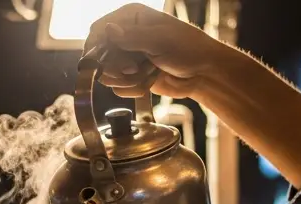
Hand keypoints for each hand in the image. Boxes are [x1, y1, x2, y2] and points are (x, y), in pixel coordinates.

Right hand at [83, 3, 225, 99]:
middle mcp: (124, 35)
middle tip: (133, 67)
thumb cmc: (188, 48)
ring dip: (127, 79)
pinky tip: (149, 82)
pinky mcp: (130, 75)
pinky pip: (117, 87)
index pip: (98, 30)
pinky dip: (133, 88)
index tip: (103, 61)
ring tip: (147, 72)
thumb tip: (107, 30)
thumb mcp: (160, 40)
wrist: (203, 73)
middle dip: (116, 67)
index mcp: (130, 17)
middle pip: (99, 55)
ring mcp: (127, 56)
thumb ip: (132, 37)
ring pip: (107, 74)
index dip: (97, 47)